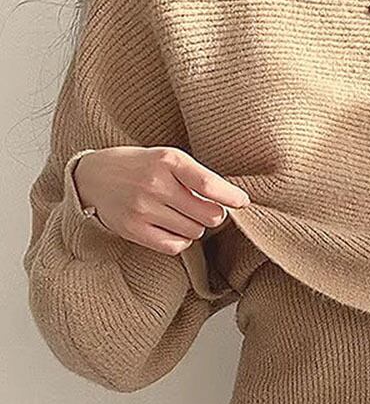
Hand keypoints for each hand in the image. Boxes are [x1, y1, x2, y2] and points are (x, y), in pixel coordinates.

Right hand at [72, 145, 250, 253]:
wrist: (92, 176)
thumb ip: (195, 175)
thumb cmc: (139, 166)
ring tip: (180, 214)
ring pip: (194, 232)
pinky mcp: (133, 230)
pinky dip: (180, 240)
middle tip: (203, 208)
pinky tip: (172, 228)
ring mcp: (142, 208)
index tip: (242, 202)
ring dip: (195, 227)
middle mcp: (154, 184)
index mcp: (167, 160)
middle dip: (213, 214)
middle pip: (208, 215)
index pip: (209, 184)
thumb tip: (232, 200)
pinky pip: (175, 246)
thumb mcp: (166, 157)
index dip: (231, 197)